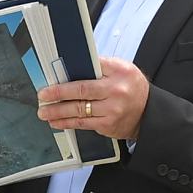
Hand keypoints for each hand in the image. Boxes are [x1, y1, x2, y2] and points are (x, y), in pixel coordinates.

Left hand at [34, 55, 149, 139]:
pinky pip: (84, 124)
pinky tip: (57, 122)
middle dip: (58, 95)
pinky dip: (68, 123)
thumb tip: (74, 65)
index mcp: (118, 73)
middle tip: (43, 97)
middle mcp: (115, 92)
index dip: (68, 76)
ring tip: (44, 112)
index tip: (52, 78)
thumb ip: (101, 66)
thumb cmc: (132, 87)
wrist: (149, 112)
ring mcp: (111, 112)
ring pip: (79, 112)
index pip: (89, 71)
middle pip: (81, 93)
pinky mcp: (108, 126)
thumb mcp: (122, 68)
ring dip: (58, 113)